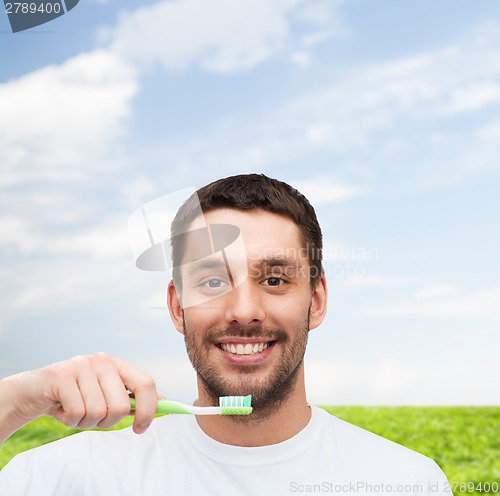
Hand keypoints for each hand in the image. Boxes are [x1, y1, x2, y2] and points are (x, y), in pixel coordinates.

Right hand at [0, 353, 158, 443]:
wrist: (33, 392)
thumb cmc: (74, 396)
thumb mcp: (105, 395)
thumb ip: (132, 398)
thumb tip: (165, 403)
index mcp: (117, 365)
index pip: (146, 384)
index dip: (148, 410)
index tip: (140, 428)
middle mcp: (102, 361)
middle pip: (120, 406)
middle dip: (106, 422)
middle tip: (91, 417)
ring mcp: (82, 365)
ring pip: (97, 412)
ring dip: (84, 422)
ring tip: (73, 410)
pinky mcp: (61, 376)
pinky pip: (76, 413)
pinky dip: (68, 420)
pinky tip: (60, 408)